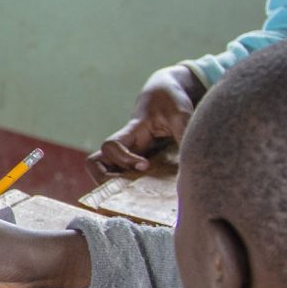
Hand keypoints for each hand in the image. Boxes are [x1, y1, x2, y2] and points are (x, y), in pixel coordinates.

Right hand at [88, 66, 198, 181]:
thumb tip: (191, 159)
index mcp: (131, 132)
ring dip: (111, 184)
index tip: (145, 165)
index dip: (123, 159)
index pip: (111, 146)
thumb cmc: (170, 101)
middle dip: (106, 179)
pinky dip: (122, 186)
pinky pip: (116, 175)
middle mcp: (122, 144)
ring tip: (133, 193)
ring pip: (101, 170)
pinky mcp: (131, 159)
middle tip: (130, 189)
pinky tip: (143, 191)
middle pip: (95, 163)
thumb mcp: (180, 114)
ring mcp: (124, 153)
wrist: (162, 93)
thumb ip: (184, 133)